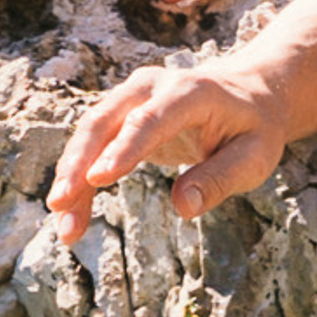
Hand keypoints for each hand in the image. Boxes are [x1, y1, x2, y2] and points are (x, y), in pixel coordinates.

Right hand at [48, 54, 293, 240]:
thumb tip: (184, 207)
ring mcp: (131, 97)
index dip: (124, 148)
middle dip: (79, 164)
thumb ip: (221, 178)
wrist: (250, 92)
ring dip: (71, 179)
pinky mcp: (120, 116)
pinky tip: (72, 217)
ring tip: (65, 229)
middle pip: (105, 122)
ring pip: (89, 135)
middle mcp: (153, 87)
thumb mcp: (256, 156)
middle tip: (60, 206)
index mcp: (191, 92)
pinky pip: (91, 148)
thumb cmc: (254, 128)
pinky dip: (78, 182)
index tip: (98, 179)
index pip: (151, 119)